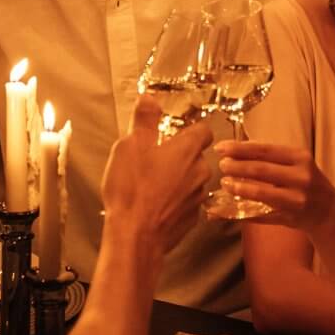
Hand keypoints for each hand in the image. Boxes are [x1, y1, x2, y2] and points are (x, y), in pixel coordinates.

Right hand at [101, 102, 209, 251]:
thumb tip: (150, 98)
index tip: (177, 131)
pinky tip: (155, 204)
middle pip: (197, 157)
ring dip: (177, 179)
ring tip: (152, 183)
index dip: (192, 128)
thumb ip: (144, 121)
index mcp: (187, 150)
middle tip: (155, 158)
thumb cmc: (132, 188)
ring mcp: (197, 198)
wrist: (135, 236)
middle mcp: (199, 172)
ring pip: (192, 180)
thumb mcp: (130, 146)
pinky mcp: (190, 219)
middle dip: (180, 156)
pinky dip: (174, 201)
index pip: (204, 131)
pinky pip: (185, 203)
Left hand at [211, 140, 334, 233]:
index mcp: (299, 158)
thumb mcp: (296, 163)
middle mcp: (300, 177)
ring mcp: (296, 199)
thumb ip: (271, 156)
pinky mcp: (291, 218)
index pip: (264, 149)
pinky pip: (262, 215)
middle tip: (221, 165)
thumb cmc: (306, 181)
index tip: (220, 147)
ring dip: (239, 188)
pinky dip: (243, 213)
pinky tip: (229, 210)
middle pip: (261, 170)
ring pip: (262, 193)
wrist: (328, 210)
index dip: (240, 148)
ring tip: (225, 183)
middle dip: (236, 167)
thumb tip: (236, 150)